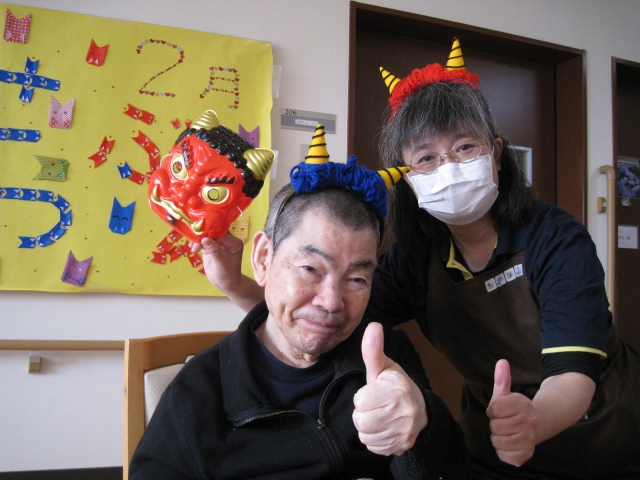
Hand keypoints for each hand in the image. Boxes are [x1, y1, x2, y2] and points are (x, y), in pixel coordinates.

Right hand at [191, 233, 244, 291]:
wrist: (225, 283)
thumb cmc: (227, 274)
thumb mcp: (221, 262)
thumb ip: (214, 250)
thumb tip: (204, 239)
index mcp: (234, 242)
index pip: (221, 233)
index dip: (211, 233)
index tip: (200, 235)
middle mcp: (226, 240)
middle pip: (213, 232)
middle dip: (203, 234)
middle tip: (194, 238)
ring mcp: (217, 243)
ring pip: (206, 236)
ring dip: (198, 240)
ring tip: (194, 248)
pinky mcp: (209, 248)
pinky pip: (202, 243)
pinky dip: (196, 244)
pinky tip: (192, 248)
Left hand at [352, 322, 427, 455]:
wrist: (421, 412)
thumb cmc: (396, 387)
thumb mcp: (385, 368)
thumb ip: (373, 350)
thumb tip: (373, 325)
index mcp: (396, 389)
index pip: (359, 401)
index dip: (363, 397)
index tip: (374, 393)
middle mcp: (403, 411)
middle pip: (360, 420)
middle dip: (363, 413)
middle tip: (375, 406)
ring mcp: (404, 431)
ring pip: (365, 435)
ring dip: (367, 427)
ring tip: (379, 416)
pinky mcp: (401, 446)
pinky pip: (373, 446)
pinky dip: (374, 439)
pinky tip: (384, 428)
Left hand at [486, 359, 536, 466]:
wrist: (535, 427)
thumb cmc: (513, 410)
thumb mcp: (506, 394)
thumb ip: (502, 379)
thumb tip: (501, 361)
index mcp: (522, 404)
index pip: (494, 409)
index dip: (492, 410)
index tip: (499, 410)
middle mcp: (529, 421)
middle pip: (495, 427)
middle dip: (495, 425)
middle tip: (504, 422)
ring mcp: (529, 439)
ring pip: (497, 442)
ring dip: (498, 438)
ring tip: (506, 433)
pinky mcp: (526, 455)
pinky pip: (504, 456)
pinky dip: (503, 452)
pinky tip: (510, 445)